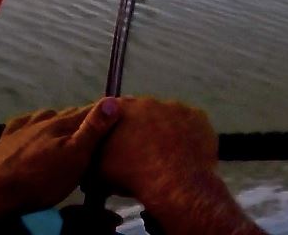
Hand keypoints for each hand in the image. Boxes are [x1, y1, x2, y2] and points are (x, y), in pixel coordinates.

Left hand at [0, 98, 120, 214]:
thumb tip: (111, 101)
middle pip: (68, 114)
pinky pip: (24, 122)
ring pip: (47, 116)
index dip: (103, 111)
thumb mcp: (75, 158)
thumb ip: (92, 130)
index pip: (88, 111)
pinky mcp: (7, 137)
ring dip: (59, 120)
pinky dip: (33, 123)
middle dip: (82, 117)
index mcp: (62, 125)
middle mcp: (44, 120)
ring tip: (66, 130)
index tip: (117, 110)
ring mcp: (24, 128)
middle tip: (94, 128)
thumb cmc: (42, 179)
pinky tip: (33, 127)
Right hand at [95, 97, 217, 203]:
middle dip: (144, 127)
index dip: (118, 125)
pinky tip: (186, 152)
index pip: (115, 110)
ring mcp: (176, 107)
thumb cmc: (133, 176)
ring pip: (168, 116)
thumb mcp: (100, 169)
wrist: (173, 184)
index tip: (123, 140)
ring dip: (166, 130)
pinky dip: (188, 134)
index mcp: (122, 110)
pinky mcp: (197, 116)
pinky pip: (191, 123)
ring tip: (168, 154)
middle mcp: (148, 102)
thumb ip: (94, 154)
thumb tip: (90, 156)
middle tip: (145, 150)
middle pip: (144, 112)